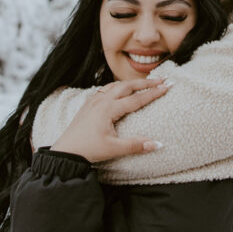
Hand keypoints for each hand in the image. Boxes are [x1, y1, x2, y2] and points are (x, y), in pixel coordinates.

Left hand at [50, 79, 168, 161]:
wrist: (66, 151)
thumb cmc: (89, 150)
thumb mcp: (114, 149)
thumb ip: (136, 145)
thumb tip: (158, 144)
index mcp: (109, 109)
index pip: (137, 99)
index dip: (153, 93)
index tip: (167, 87)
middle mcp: (102, 101)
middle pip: (127, 86)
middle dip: (145, 82)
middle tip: (160, 80)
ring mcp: (93, 101)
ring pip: (115, 85)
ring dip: (131, 83)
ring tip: (143, 83)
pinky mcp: (88, 104)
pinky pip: (105, 89)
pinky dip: (117, 86)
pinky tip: (119, 90)